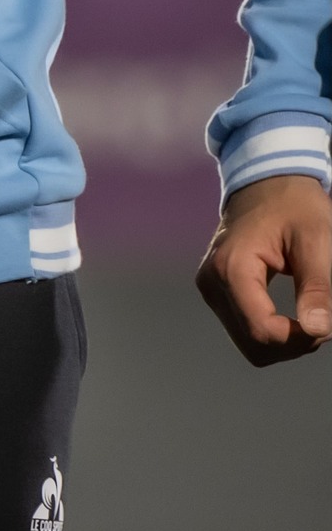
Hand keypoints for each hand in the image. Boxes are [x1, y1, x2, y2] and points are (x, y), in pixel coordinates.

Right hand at [195, 173, 331, 365]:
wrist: (265, 185)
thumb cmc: (295, 207)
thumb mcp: (316, 242)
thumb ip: (317, 288)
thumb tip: (319, 330)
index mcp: (231, 267)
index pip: (262, 330)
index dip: (299, 339)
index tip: (324, 323)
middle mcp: (212, 281)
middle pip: (253, 345)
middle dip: (292, 344)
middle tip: (318, 320)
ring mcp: (210, 287)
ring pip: (248, 344)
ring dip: (282, 341)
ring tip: (306, 315)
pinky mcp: (215, 290)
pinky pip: (243, 330)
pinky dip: (270, 332)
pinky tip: (288, 316)